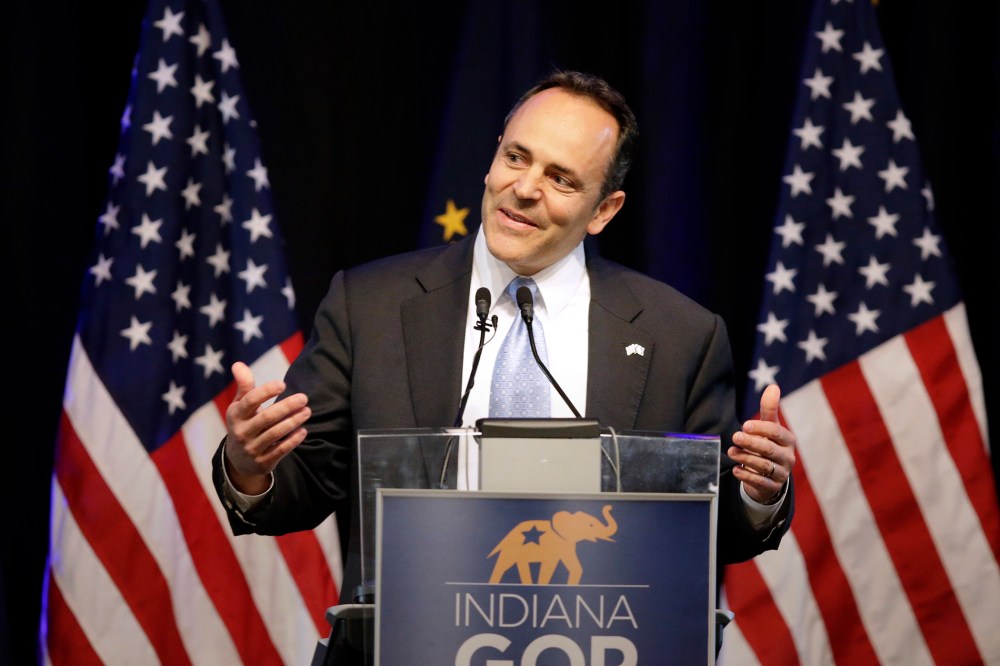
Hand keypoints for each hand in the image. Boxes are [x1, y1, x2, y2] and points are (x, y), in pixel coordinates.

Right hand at [223, 361, 310, 493]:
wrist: (238, 460)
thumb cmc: (244, 423)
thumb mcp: (240, 406)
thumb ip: (244, 386)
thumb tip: (238, 364)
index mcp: (236, 415)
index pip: (250, 401)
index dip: (266, 391)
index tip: (282, 384)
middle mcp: (242, 432)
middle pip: (266, 418)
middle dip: (286, 407)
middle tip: (304, 398)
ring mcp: (252, 448)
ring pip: (274, 434)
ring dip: (293, 422)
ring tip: (307, 411)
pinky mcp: (263, 461)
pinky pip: (280, 450)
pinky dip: (292, 440)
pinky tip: (303, 430)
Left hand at [728, 384, 795, 503]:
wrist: (770, 475)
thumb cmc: (769, 444)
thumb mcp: (769, 427)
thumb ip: (769, 409)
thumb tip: (773, 386)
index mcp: (788, 440)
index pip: (776, 432)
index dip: (761, 428)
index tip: (745, 425)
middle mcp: (787, 457)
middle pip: (770, 450)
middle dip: (752, 443)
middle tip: (735, 437)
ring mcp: (781, 473)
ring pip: (764, 466)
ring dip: (746, 458)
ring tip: (731, 452)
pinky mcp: (772, 487)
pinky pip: (760, 482)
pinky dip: (746, 476)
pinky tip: (735, 470)